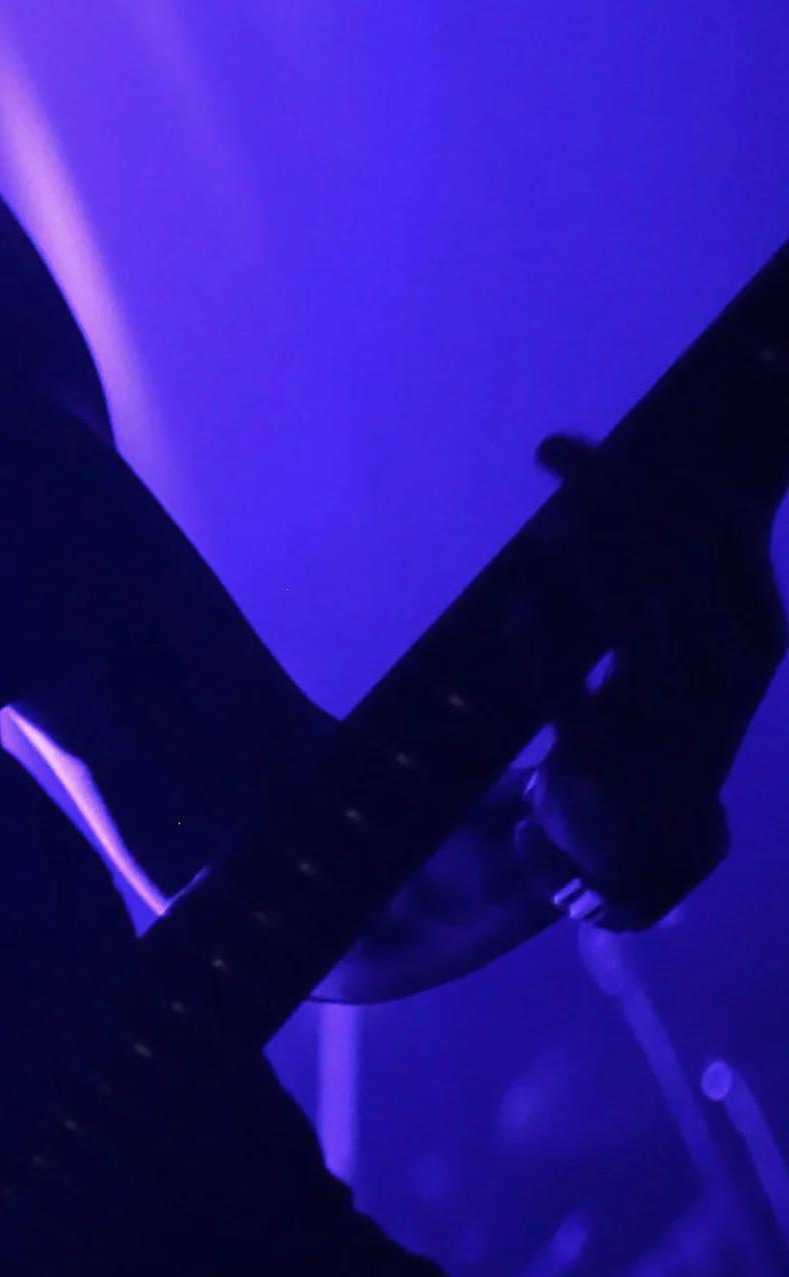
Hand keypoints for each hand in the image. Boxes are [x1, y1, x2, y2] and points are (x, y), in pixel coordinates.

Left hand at [516, 430, 785, 931]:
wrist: (647, 836)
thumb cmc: (668, 713)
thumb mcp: (701, 639)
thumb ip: (691, 562)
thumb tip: (662, 463)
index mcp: (757, 634)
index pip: (720, 529)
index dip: (660, 471)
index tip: (608, 440)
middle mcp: (725, 678)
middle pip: (667, 556)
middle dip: (604, 489)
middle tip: (552, 447)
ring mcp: (666, 726)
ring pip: (621, 613)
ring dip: (569, 552)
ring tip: (541, 529)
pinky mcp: (604, 764)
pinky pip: (560, 684)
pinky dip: (533, 632)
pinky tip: (519, 599)